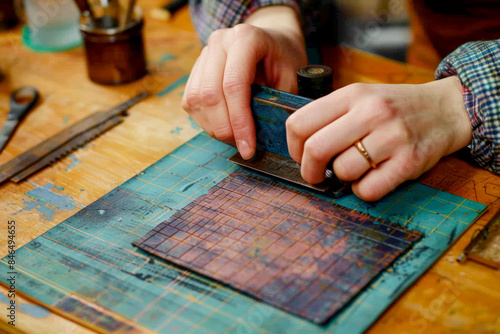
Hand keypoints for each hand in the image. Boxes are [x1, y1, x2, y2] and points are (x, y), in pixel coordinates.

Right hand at [182, 6, 306, 158]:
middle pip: (210, 94)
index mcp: (245, 38)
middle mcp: (219, 43)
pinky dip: (205, 121)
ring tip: (235, 138)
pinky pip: (190, 101)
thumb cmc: (283, 59)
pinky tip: (224, 127)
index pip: (234, 85)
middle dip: (225, 129)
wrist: (272, 40)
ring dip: (213, 127)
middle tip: (243, 147)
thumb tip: (263, 137)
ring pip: (195, 100)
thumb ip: (277, 103)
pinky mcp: (196, 69)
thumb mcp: (292, 77)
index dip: (239, 121)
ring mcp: (204, 54)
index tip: (248, 148)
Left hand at [286, 76, 471, 200]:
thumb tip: (299, 148)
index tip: (300, 156)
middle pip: (316, 149)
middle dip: (309, 170)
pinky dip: (363, 190)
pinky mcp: (409, 161)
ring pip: (343, 171)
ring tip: (357, 168)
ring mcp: (392, 137)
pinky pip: (368, 190)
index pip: (299, 123)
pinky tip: (371, 178)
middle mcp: (371, 112)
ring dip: (343, 177)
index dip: (292, 147)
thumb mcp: (361, 98)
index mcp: (352, 95)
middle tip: (316, 174)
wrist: (445, 110)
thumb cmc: (394, 108)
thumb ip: (330, 116)